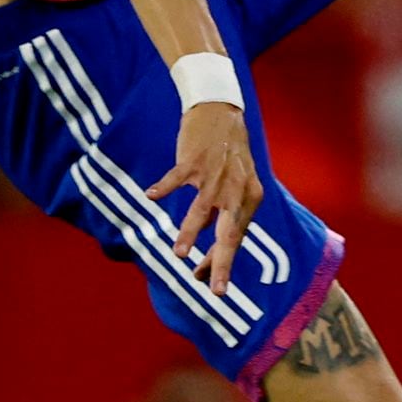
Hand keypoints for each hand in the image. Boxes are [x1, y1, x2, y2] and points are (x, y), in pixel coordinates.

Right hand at [148, 100, 259, 286]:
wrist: (221, 111)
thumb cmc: (226, 155)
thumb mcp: (236, 185)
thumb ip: (223, 216)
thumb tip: (205, 245)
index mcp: (250, 198)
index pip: (236, 238)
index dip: (222, 262)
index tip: (211, 286)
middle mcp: (237, 188)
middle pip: (229, 232)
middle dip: (222, 262)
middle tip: (218, 290)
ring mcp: (215, 174)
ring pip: (202, 209)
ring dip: (190, 233)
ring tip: (178, 254)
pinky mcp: (194, 159)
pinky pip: (176, 178)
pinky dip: (163, 187)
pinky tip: (150, 196)